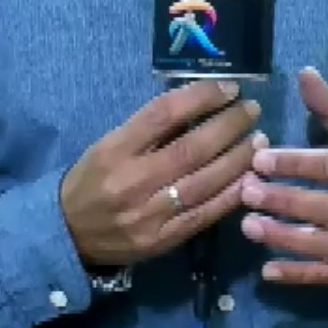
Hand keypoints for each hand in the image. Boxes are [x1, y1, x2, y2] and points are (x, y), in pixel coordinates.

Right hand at [60, 81, 268, 267]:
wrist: (68, 234)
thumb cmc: (91, 180)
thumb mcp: (108, 147)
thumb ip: (148, 131)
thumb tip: (198, 106)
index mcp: (114, 150)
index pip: (163, 114)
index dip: (200, 97)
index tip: (228, 87)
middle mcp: (132, 180)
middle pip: (191, 148)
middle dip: (228, 126)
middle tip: (252, 110)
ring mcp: (150, 213)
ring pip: (204, 182)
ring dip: (238, 159)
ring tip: (259, 141)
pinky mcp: (164, 239)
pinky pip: (205, 214)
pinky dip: (231, 195)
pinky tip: (249, 178)